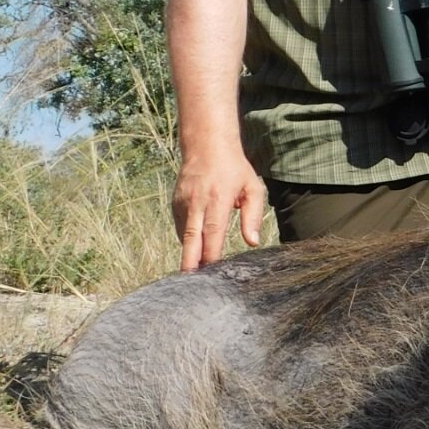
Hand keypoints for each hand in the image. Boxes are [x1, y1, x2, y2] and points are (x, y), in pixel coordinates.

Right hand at [171, 145, 265, 270]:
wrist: (206, 145)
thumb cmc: (234, 169)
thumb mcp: (252, 188)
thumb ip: (253, 216)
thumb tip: (253, 242)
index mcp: (218, 199)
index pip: (213, 232)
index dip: (211, 253)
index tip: (213, 271)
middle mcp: (197, 202)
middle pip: (191, 238)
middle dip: (190, 261)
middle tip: (190, 282)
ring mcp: (183, 203)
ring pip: (183, 235)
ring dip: (189, 254)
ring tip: (196, 274)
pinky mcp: (175, 203)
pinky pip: (180, 228)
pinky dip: (187, 241)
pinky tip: (195, 250)